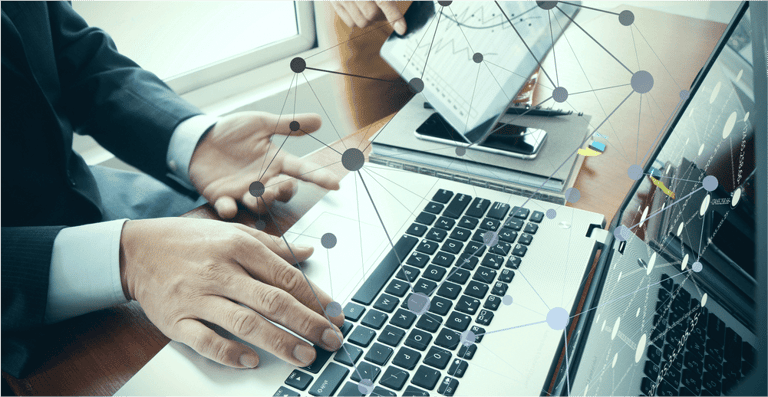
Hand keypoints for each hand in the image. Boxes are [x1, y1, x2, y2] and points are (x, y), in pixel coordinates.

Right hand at [119, 217, 344, 367]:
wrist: (136, 250)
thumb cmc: (190, 241)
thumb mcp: (233, 233)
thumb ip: (274, 246)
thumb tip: (310, 253)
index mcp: (239, 246)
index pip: (286, 275)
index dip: (315, 297)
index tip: (335, 315)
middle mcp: (221, 271)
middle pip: (272, 301)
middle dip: (308, 323)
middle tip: (331, 340)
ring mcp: (198, 297)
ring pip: (244, 322)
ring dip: (279, 341)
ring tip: (304, 355)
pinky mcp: (176, 319)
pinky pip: (205, 340)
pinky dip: (229, 352)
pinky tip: (251, 361)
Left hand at [188, 111, 340, 219]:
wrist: (199, 138)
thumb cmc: (231, 131)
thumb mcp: (261, 123)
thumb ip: (288, 124)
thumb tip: (319, 119)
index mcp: (275, 163)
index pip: (302, 171)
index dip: (319, 177)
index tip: (335, 184)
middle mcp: (263, 181)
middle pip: (283, 193)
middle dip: (284, 192)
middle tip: (282, 185)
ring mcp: (243, 191)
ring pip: (259, 205)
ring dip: (261, 202)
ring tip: (256, 194)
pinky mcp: (222, 197)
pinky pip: (228, 208)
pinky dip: (228, 209)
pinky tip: (228, 205)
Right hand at [332, 1, 406, 34]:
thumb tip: (396, 7)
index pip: (383, 1)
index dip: (394, 16)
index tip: (402, 28)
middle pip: (372, 14)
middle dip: (382, 16)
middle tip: (387, 11)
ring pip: (361, 22)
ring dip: (371, 19)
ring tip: (374, 8)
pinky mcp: (334, 1)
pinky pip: (350, 22)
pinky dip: (360, 19)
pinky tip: (363, 9)